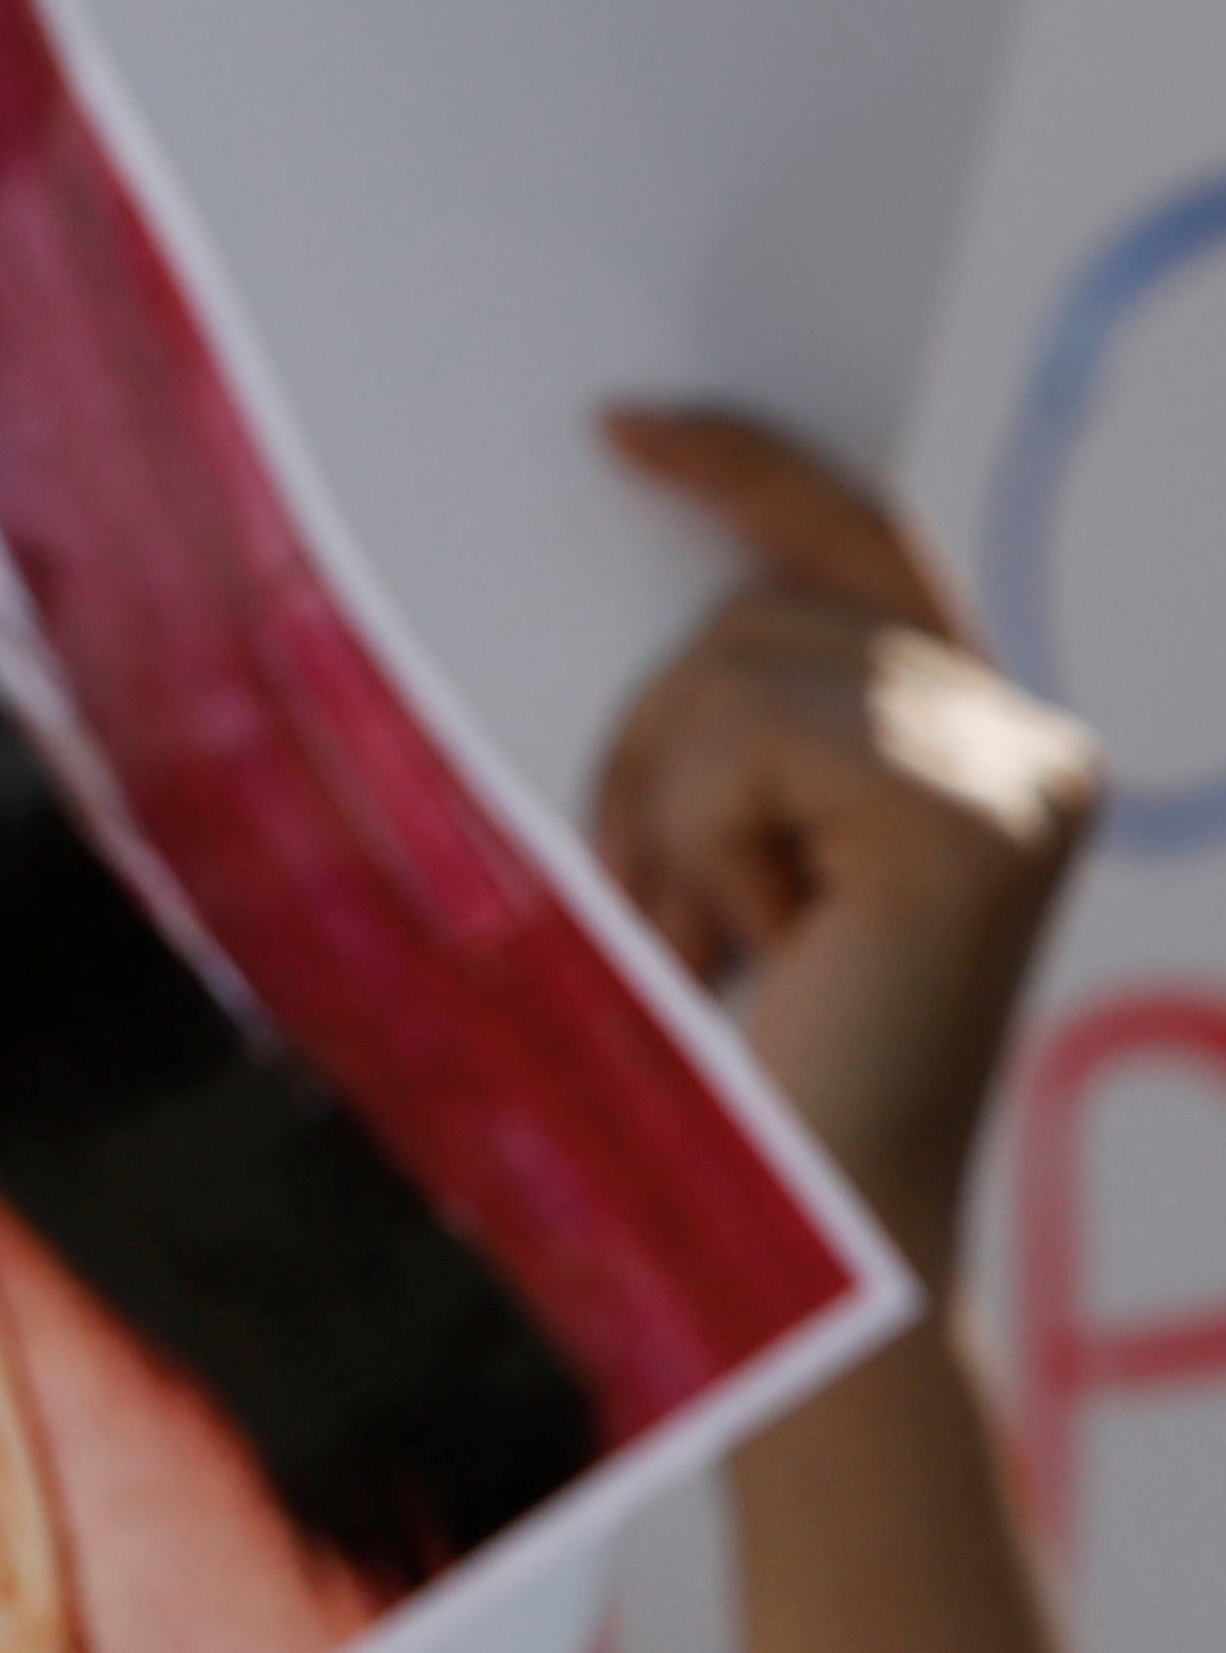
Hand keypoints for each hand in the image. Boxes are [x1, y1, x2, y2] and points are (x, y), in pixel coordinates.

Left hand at [592, 405, 1098, 1280]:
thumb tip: (657, 586)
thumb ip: (737, 734)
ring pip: (731, 670)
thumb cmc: (738, 1061)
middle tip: (671, 905)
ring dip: (664, 806)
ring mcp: (1019, 776)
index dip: (748, 472)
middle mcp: (1031, 743)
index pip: (860, 546)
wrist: (807, 1227)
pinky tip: (751, 944)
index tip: (620, 425)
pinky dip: (698, 835)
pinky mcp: (974, 819)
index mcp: (981, 745)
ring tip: (710, 936)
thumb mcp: (730, 858)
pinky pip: (748, 737)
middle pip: (754, 616)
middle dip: (654, 748)